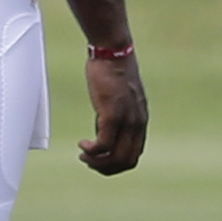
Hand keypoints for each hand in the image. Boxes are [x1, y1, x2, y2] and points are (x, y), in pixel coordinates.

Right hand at [79, 54, 147, 175]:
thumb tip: (103, 128)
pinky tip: (82, 144)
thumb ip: (114, 115)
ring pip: (116, 157)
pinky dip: (92, 151)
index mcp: (140, 121)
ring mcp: (126, 120)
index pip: (134, 155)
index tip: (97, 158)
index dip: (115, 164)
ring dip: (97, 162)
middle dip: (105, 168)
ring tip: (84, 155)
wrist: (113, 52)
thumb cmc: (112, 71)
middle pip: (127, 161)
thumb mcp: (117, 98)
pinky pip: (104, 144)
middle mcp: (137, 124)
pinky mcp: (112, 114)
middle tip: (88, 160)